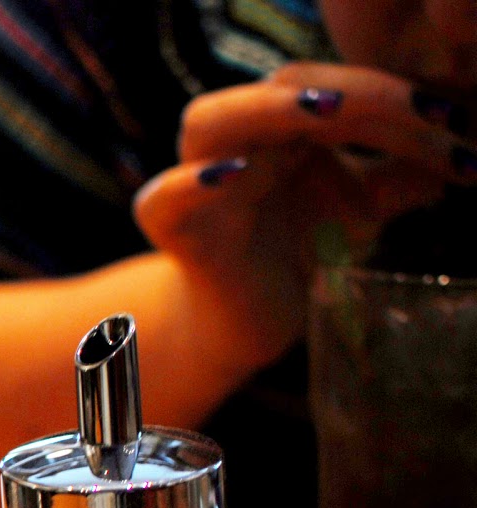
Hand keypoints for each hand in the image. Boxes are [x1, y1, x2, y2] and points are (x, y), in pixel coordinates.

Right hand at [133, 62, 469, 363]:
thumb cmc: (297, 249)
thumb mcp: (363, 204)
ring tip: (323, 112)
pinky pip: (163, 198)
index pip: (336, 84)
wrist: (246, 320)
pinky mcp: (176, 233)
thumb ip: (404, 172)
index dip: (392, 94)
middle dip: (350, 92)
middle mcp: (237, 141)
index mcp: (282, 123)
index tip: (451, 117)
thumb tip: (468, 148)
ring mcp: (199, 183)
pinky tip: (229, 174)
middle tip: (412, 108)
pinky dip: (189, 184)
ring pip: (207, 121)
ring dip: (263, 110)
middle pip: (281, 87)